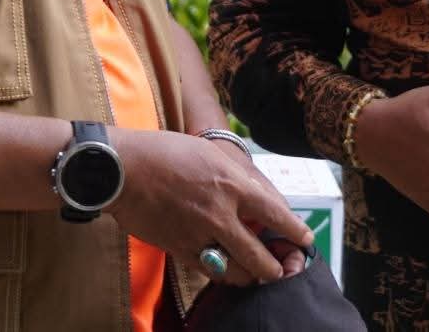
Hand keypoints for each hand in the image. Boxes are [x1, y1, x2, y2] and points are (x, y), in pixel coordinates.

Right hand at [107, 129, 312, 286]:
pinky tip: (229, 273)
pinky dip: (224, 275)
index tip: (305, 239)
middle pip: (260, 254)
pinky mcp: (179, 249)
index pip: (276, 214)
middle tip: (284, 269)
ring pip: (238, 270)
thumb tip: (260, 197)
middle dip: (277, 267)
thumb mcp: (209, 153)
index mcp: (232, 184)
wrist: (123, 169)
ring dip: (253, 276)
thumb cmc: (165, 152)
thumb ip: (237, 177)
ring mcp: (200, 235)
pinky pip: (210, 271)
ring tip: (259, 275)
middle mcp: (221, 213)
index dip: (295, 231)